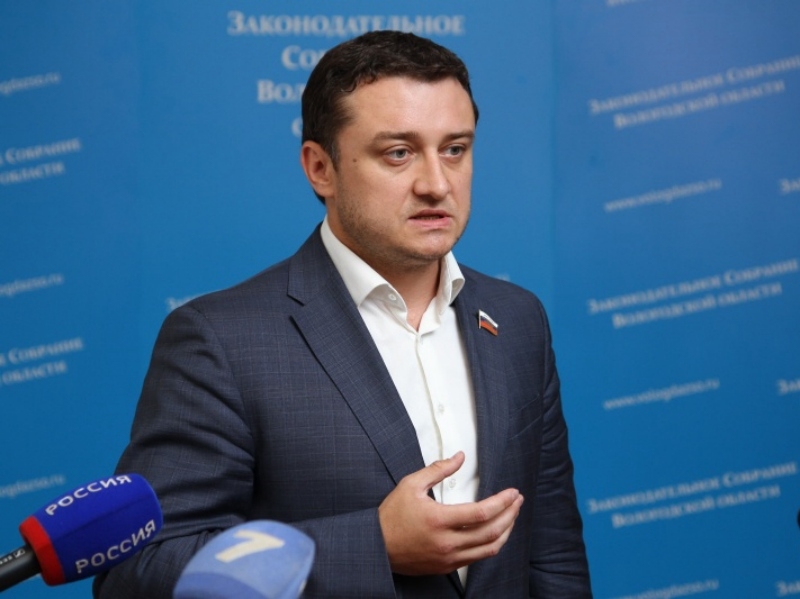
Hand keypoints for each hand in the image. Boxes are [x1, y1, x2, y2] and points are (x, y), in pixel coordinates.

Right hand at [378, 452, 523, 575]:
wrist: (377, 546)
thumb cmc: (391, 515)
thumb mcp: (411, 484)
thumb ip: (438, 469)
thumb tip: (459, 457)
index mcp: (438, 520)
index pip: (481, 513)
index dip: (502, 502)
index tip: (512, 492)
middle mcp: (446, 543)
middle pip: (491, 532)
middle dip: (510, 514)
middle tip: (517, 501)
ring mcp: (448, 558)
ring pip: (489, 549)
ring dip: (505, 531)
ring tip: (512, 516)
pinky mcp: (446, 567)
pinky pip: (477, 558)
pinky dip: (491, 544)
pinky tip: (495, 533)